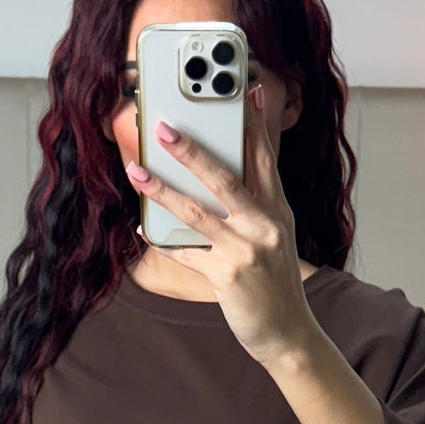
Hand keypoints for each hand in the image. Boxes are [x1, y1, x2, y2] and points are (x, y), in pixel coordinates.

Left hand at [126, 82, 315, 364]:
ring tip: (137, 171)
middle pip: (225, 176)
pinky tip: (144, 228)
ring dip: (162, 189)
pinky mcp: (226, 274)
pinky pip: (186, 251)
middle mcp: (264, 224)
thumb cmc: (275, 285)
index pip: (265, 158)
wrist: (287, 334)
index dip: (255, 123)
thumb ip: (254, 209)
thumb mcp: (274, 240)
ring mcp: (245, 249)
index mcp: (277, 211)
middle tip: (163, 128)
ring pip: (196, 210)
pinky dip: (163, 240)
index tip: (248, 90)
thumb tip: (215, 183)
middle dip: (192, 149)